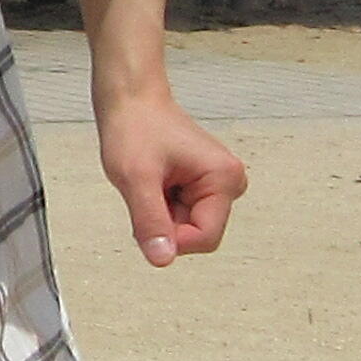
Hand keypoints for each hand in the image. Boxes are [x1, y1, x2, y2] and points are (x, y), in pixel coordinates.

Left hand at [95, 85, 244, 264]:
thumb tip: (162, 259)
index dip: (171, 238)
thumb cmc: (135, 127)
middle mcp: (229, 182)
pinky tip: (155, 181)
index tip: (147, 211)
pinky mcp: (204, 185)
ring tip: (151, 181)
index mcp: (224, 179)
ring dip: (161, 214)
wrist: (131, 100)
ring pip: (187, 227)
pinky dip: (161, 206)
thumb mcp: (136, 178)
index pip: (204, 238)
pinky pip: (181, 215)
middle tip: (148, 189)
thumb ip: (150, 222)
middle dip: (165, 223)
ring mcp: (218, 184)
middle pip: (197, 234)